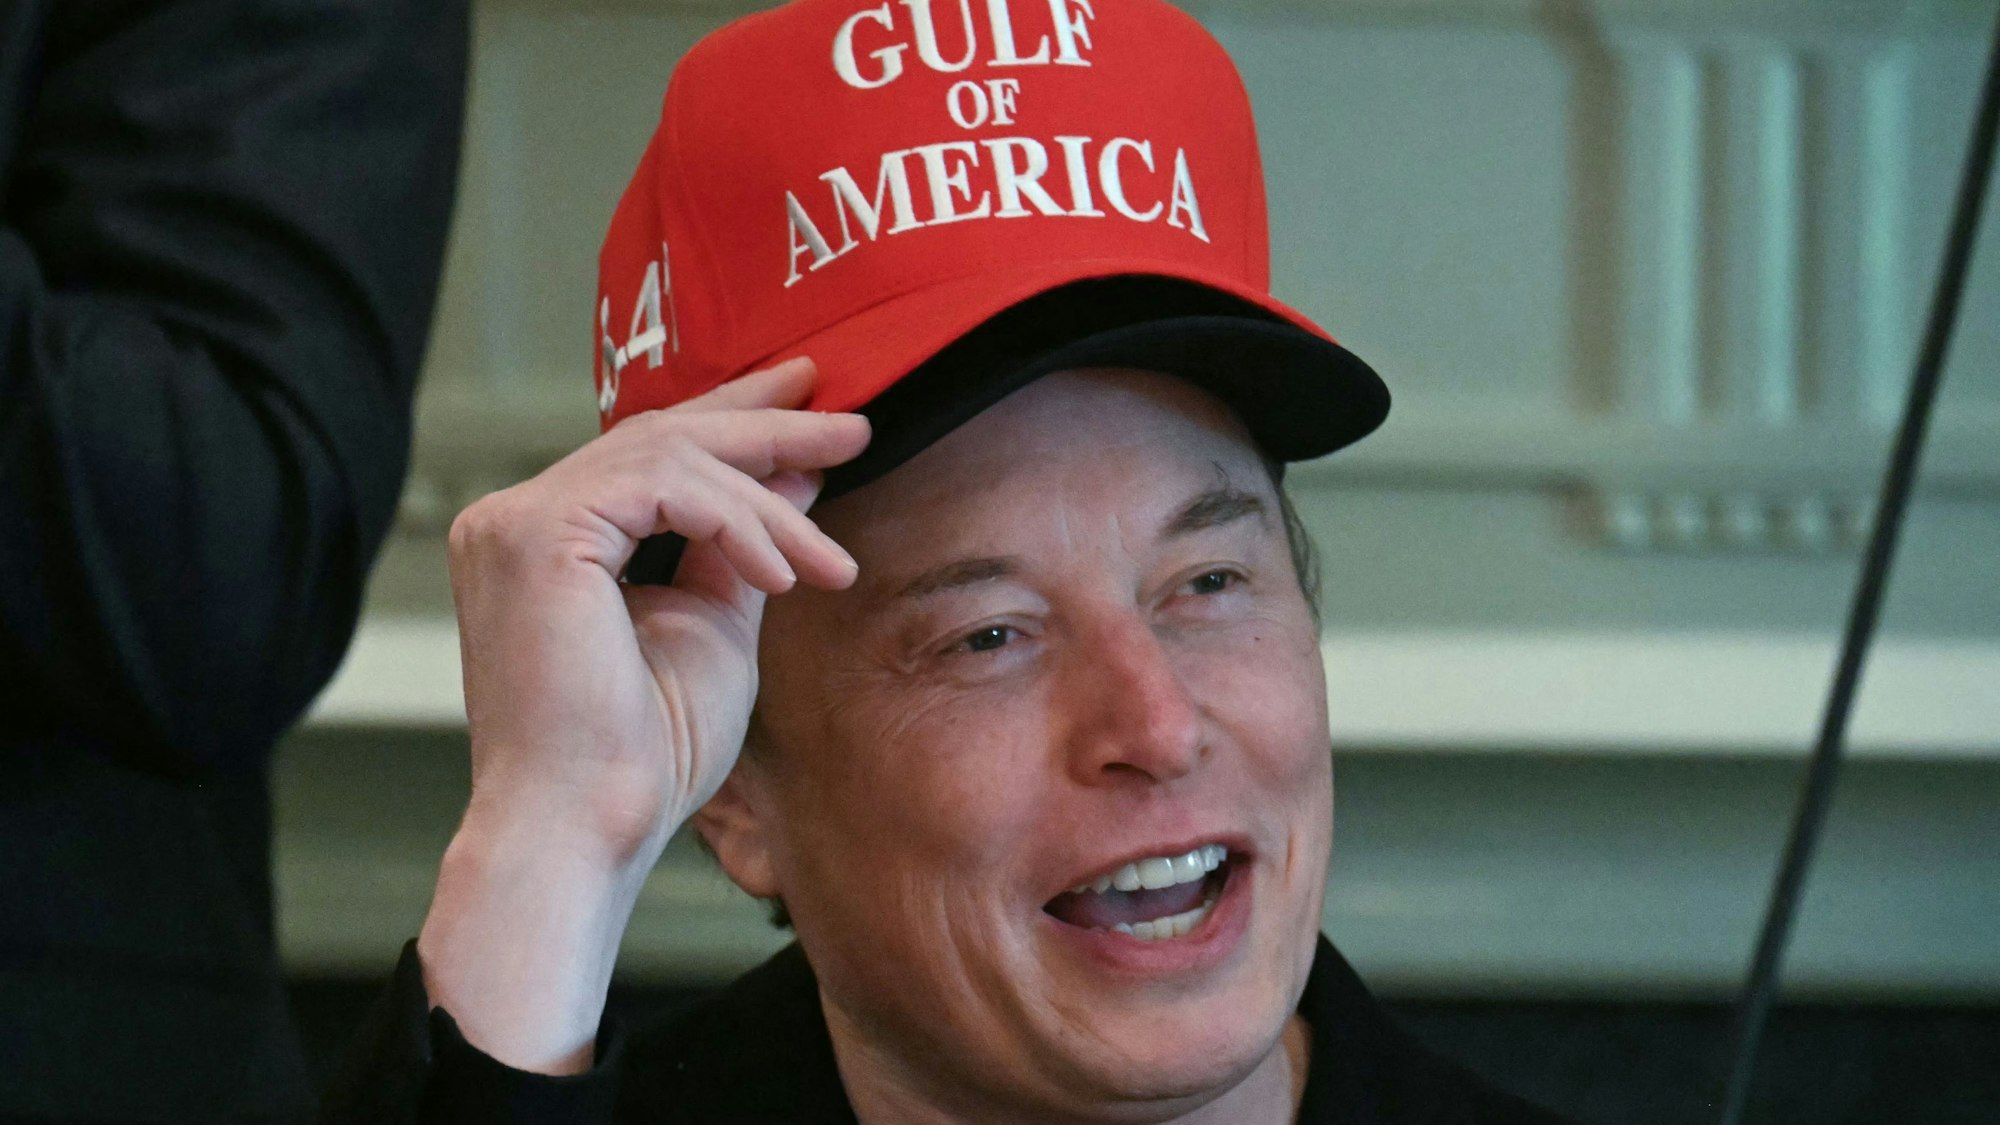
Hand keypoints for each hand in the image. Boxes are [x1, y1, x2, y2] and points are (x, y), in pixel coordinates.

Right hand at [418, 357, 868, 1071]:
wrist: (586, 827)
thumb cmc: (640, 755)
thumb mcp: (713, 627)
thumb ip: (743, 549)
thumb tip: (797, 477)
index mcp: (547, 541)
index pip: (649, 457)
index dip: (737, 424)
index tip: (816, 410)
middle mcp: (514, 519)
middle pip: (659, 437)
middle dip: (765, 426)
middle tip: (852, 421)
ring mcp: (513, 522)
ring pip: (671, 458)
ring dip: (771, 499)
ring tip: (833, 557)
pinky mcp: (534, 533)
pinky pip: (664, 488)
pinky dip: (739, 523)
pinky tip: (786, 573)